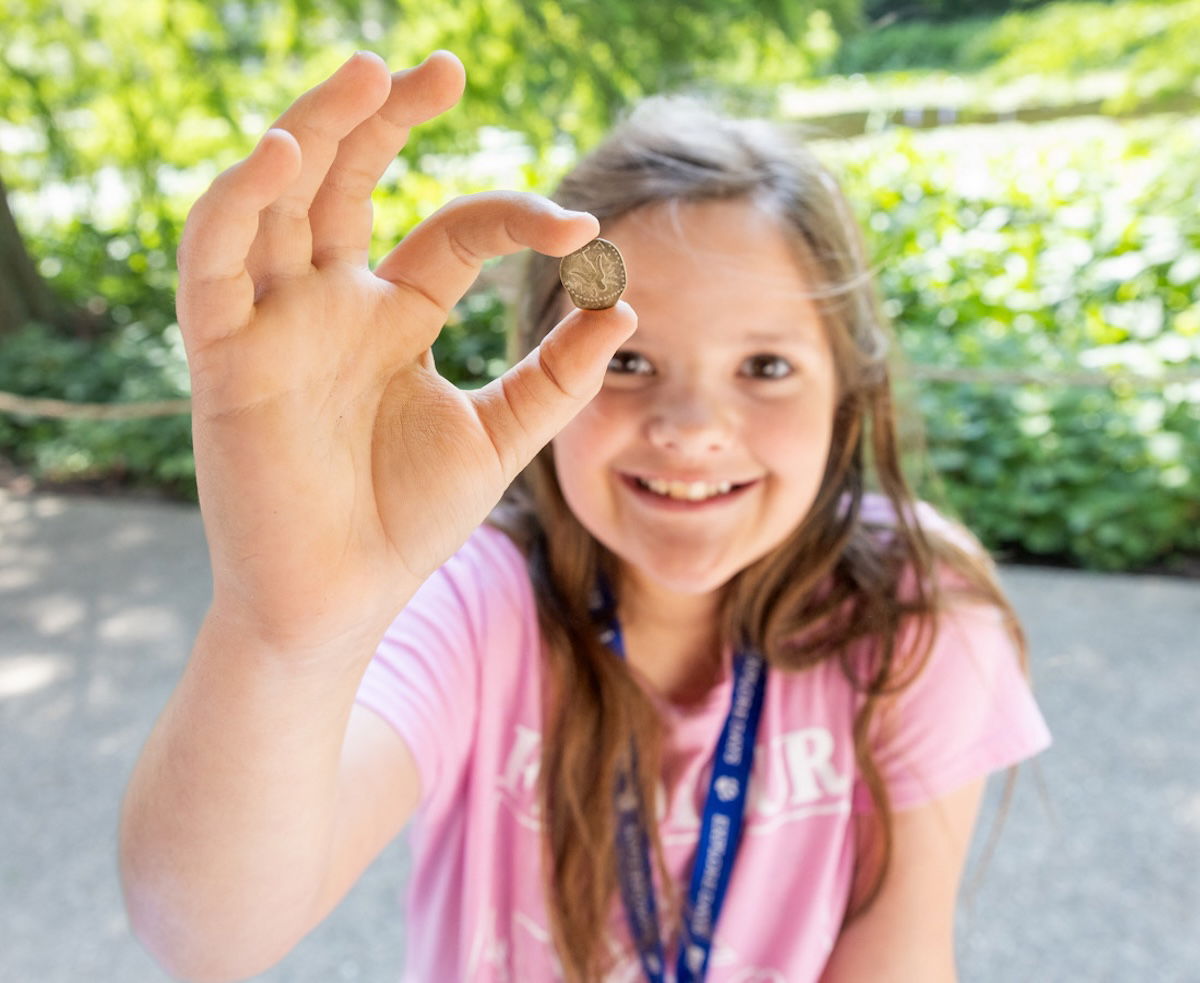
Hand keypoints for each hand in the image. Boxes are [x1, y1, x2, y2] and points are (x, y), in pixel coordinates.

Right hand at [176, 51, 634, 651]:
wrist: (343, 603)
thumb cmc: (407, 522)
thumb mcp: (499, 438)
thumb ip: (558, 378)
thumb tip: (626, 304)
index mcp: (396, 316)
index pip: (454, 232)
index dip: (517, 219)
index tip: (585, 231)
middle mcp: (332, 304)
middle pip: (350, 181)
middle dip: (386, 118)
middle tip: (441, 68)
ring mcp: (277, 324)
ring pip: (279, 199)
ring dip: (315, 131)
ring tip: (366, 75)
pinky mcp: (226, 358)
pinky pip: (215, 264)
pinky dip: (237, 206)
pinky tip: (282, 158)